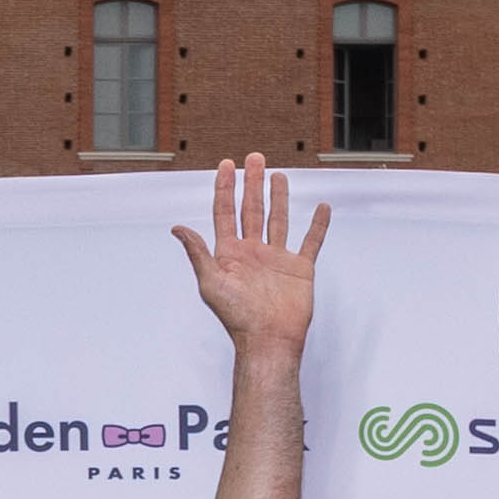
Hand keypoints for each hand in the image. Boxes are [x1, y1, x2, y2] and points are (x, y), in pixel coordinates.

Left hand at [171, 156, 330, 364]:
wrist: (268, 340)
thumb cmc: (237, 317)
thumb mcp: (210, 283)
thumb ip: (197, 253)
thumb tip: (177, 228)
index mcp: (229, 253)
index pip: (225, 212)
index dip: (224, 188)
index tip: (226, 165)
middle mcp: (252, 252)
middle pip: (251, 209)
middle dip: (252, 183)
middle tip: (254, 158)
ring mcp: (276, 259)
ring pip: (278, 219)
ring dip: (278, 197)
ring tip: (278, 175)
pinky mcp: (299, 268)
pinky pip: (311, 241)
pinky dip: (317, 225)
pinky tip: (321, 209)